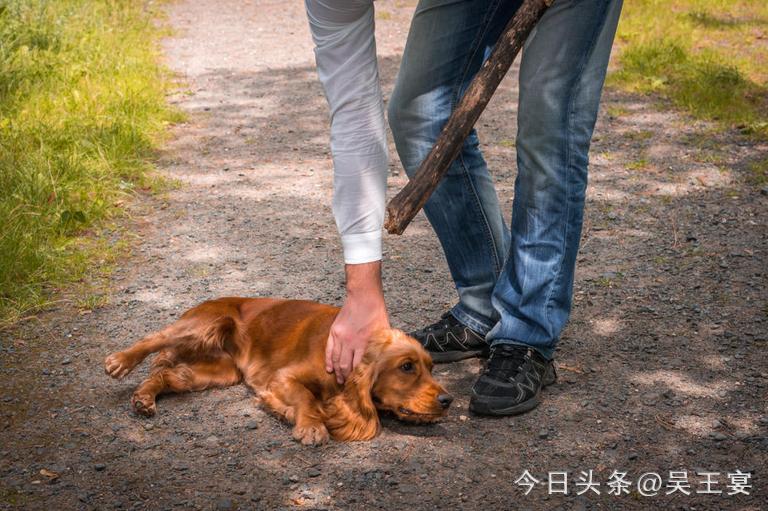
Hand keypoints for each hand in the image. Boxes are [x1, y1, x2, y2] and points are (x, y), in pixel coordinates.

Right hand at [326, 261, 388, 383]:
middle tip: (348, 388)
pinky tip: (329, 369)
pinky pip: (329, 350)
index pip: (359, 367)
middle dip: (347, 379)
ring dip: (338, 372)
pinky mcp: (334, 332)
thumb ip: (381, 346)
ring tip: (340, 381)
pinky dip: (329, 361)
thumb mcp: (384, 331)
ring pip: (336, 360)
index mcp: (363, 344)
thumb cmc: (376, 312)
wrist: (363, 296)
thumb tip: (385, 360)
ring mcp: (340, 337)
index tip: (360, 387)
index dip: (359, 379)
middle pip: (346, 366)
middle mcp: (350, 342)